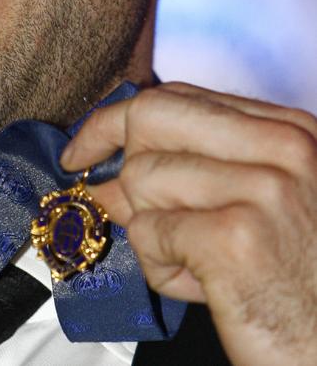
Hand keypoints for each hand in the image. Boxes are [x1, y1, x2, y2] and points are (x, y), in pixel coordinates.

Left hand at [60, 82, 316, 365]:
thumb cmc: (300, 287)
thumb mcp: (257, 209)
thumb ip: (192, 173)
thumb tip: (108, 173)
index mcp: (290, 131)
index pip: (182, 96)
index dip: (121, 117)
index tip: (88, 143)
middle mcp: (283, 148)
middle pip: (153, 116)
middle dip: (108, 147)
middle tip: (91, 183)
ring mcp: (263, 189)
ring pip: (141, 177)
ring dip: (148, 229)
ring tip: (190, 263)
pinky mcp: (236, 238)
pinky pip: (149, 232)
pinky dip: (159, 266)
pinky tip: (198, 285)